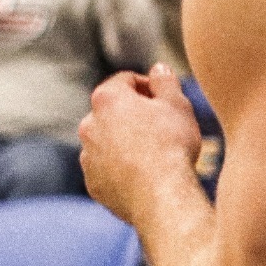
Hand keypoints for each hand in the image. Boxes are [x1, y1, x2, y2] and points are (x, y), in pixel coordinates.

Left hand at [78, 64, 200, 223]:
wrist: (161, 196)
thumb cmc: (171, 145)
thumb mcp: (177, 104)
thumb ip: (165, 81)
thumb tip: (158, 69)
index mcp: (106, 99)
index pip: (125, 80)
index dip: (148, 85)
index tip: (165, 98)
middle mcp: (88, 125)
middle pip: (112, 111)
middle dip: (134, 114)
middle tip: (162, 125)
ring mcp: (87, 156)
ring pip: (107, 141)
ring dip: (125, 141)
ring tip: (154, 153)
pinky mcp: (92, 183)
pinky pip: (107, 169)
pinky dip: (120, 168)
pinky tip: (144, 174)